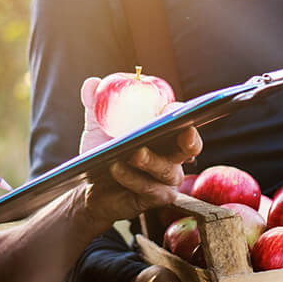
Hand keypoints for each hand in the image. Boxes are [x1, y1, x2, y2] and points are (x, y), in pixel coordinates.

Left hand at [77, 75, 201, 226]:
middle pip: (190, 146)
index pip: (184, 119)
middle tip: (181, 131)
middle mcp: (174, 154)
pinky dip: (131, 177)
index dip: (185, 113)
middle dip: (188, 139)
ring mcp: (167, 178)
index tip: (173, 108)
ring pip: (166, 169)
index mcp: (165, 131)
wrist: (91, 186)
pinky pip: (148, 188)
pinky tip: (115, 168)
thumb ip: (97, 104)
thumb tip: (92, 84)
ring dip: (149, 160)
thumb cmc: (104, 151)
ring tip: (131, 152)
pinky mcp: (157, 197)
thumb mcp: (98, 126)